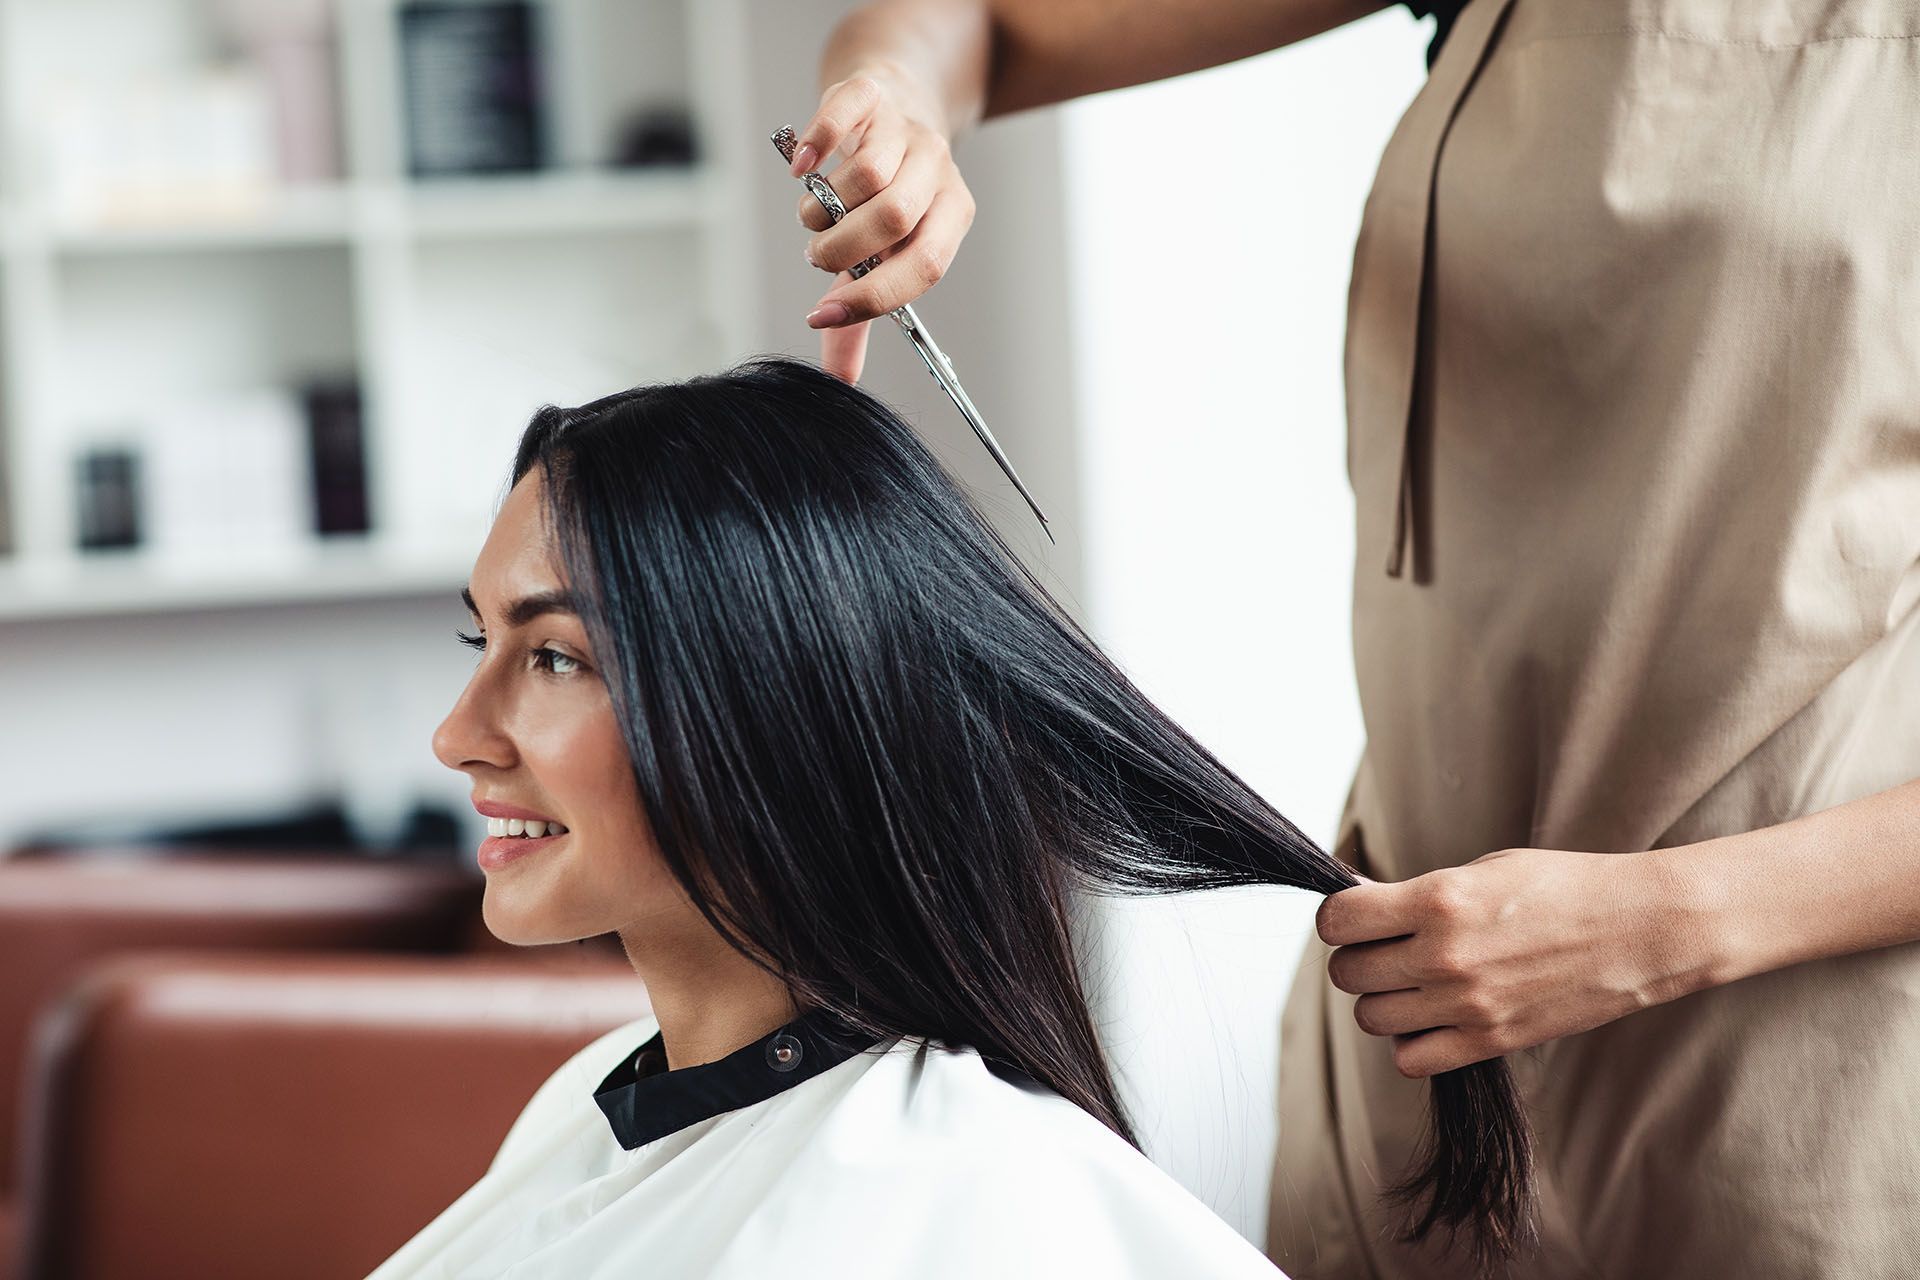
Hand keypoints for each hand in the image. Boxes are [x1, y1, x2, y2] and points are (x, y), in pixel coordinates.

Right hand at [789, 69, 977, 383]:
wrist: (895, 103)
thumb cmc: (888, 192)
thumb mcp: (885, 252)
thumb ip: (862, 310)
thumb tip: (842, 381)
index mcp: (951, 214)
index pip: (925, 266)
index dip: (871, 297)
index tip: (823, 315)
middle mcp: (936, 169)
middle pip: (892, 218)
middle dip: (841, 249)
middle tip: (819, 256)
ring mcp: (903, 129)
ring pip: (862, 175)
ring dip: (821, 208)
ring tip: (812, 218)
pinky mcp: (869, 94)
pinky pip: (840, 116)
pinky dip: (814, 145)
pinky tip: (800, 168)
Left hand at [1315, 847, 1717, 1077]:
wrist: (1641, 929)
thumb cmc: (1564, 888)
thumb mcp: (1483, 869)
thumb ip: (1417, 893)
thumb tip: (1358, 905)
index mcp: (1439, 898)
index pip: (1338, 920)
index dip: (1338, 918)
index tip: (1355, 916)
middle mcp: (1444, 954)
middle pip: (1348, 973)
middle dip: (1357, 959)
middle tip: (1386, 949)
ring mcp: (1467, 1003)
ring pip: (1371, 1018)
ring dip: (1383, 1000)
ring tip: (1414, 982)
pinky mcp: (1491, 1041)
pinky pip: (1411, 1059)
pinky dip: (1412, 1042)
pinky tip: (1434, 1017)